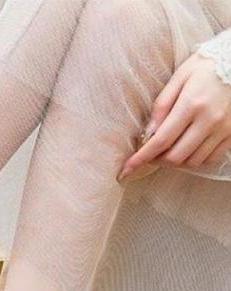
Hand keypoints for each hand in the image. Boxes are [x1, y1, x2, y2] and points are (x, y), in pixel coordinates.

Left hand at [119, 54, 230, 180]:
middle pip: (175, 157)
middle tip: (151, 153)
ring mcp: (224, 129)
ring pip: (192, 162)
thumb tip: (149, 134)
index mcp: (191, 104)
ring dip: (175, 161)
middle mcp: (209, 120)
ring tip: (169, 150)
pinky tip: (188, 149)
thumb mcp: (180, 77)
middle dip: (157, 160)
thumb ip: (162, 106)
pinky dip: (194, 160)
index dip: (141, 158)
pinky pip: (210, 159)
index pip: (160, 141)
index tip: (126, 169)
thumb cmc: (207, 65)